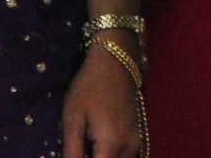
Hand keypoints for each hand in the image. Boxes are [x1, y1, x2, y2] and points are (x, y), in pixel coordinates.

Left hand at [61, 37, 143, 157]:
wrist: (115, 62)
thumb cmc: (89, 87)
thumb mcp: (72, 119)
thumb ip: (71, 151)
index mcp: (111, 145)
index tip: (74, 153)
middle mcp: (130, 148)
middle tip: (78, 149)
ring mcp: (137, 143)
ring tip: (86, 147)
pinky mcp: (139, 137)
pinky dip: (112, 157)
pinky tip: (98, 148)